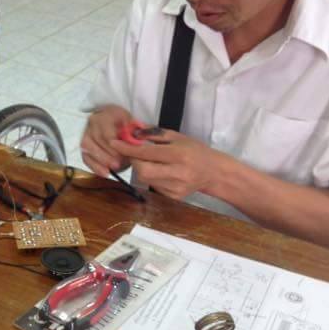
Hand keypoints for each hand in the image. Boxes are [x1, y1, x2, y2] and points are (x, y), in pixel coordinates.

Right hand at [80, 105, 132, 176]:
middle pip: (97, 138)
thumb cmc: (126, 125)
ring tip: (114, 168)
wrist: (116, 124)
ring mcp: (86, 133)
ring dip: (101, 160)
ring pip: (87, 147)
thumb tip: (138, 140)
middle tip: (119, 163)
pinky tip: (105, 172)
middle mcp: (93, 121)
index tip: (123, 152)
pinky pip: (85, 156)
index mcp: (107, 113)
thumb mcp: (134, 125)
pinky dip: (94, 166)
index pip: (107, 128)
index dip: (114, 144)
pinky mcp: (84, 146)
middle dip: (108, 153)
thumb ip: (136, 132)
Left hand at [110, 129, 224, 200]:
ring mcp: (176, 187)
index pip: (147, 152)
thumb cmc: (195, 150)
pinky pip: (153, 186)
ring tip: (149, 161)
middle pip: (142, 170)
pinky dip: (151, 177)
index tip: (114, 142)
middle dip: (133, 161)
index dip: (127, 148)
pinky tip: (159, 171)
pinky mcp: (174, 197)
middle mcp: (177, 172)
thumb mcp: (177, 136)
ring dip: (141, 169)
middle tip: (134, 153)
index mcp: (178, 154)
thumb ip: (153, 133)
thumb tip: (132, 131)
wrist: (214, 172)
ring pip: (146, 179)